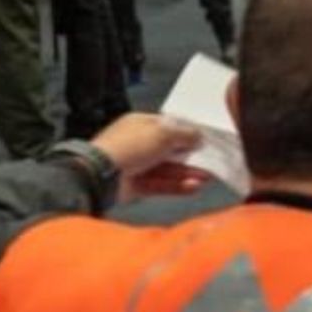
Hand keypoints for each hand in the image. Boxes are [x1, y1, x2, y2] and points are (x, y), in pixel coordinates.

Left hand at [90, 113, 210, 203]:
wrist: (104, 175)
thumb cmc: (126, 147)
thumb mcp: (164, 133)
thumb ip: (184, 134)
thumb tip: (197, 136)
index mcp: (139, 124)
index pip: (167, 127)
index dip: (186, 133)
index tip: (202, 140)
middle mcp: (137, 144)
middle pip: (169, 151)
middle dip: (190, 157)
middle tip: (208, 161)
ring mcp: (136, 166)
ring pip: (167, 170)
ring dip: (187, 174)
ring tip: (205, 177)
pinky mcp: (136, 185)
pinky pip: (161, 185)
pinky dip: (177, 186)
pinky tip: (192, 187)